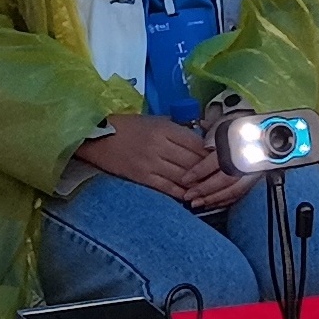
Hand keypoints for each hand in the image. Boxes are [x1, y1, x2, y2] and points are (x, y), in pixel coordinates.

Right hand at [76, 114, 249, 211]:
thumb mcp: (154, 120)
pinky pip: (167, 188)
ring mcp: (151, 163)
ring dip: (198, 186)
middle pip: (193, 162)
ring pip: (183, 177)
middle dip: (208, 171)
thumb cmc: (127, 126)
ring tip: (211, 191)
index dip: (211, 154)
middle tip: (222, 178)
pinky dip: (181, 194)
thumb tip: (201, 135)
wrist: (96, 136)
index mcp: (165, 129)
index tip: (222, 160)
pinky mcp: (142, 177)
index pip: (196, 144)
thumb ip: (177, 128)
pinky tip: (191, 198)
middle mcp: (160, 146)